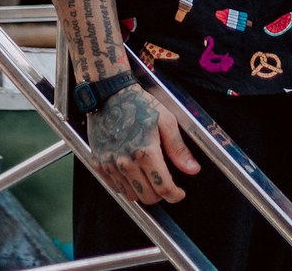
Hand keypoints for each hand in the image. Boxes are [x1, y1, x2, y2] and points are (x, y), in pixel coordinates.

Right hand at [87, 82, 200, 203]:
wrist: (108, 95)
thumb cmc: (139, 104)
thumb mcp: (166, 120)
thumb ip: (178, 148)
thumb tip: (193, 169)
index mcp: (145, 151)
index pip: (163, 188)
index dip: (175, 195)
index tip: (179, 193)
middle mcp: (126, 162)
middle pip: (148, 197)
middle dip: (161, 194)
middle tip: (165, 182)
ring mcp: (110, 165)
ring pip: (131, 196)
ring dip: (143, 192)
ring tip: (148, 177)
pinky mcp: (98, 164)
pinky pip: (115, 188)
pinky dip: (126, 187)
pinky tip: (133, 174)